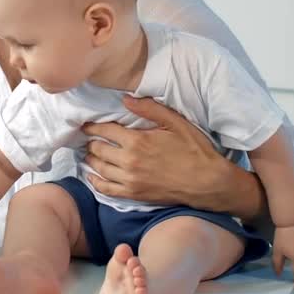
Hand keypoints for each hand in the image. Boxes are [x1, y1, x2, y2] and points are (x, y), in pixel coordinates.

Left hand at [81, 95, 234, 207]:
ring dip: (90, 159)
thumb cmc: (194, 150)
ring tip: (89, 153)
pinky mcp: (134, 194)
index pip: (105, 130)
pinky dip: (95, 182)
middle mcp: (129, 161)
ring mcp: (130, 180)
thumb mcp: (176, 122)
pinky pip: (106, 190)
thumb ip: (149, 109)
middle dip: (90, 142)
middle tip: (87, 138)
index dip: (93, 126)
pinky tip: (92, 176)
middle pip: (99, 149)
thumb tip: (125, 99)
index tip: (86, 124)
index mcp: (137, 141)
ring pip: (99, 169)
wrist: (207, 182)